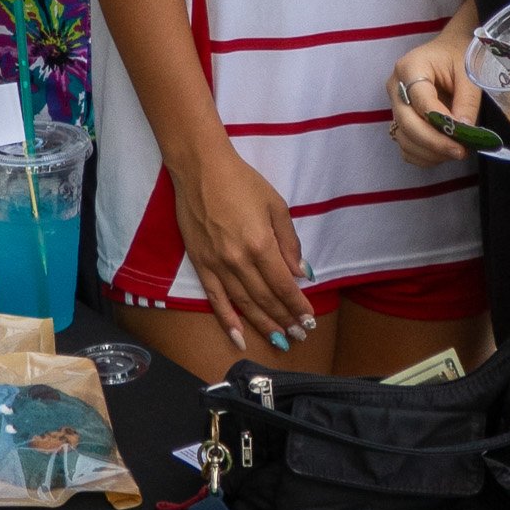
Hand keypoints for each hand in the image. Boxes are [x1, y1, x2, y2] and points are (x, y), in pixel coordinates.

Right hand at [170, 142, 312, 351]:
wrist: (200, 169)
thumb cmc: (242, 182)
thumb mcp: (276, 205)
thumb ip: (289, 241)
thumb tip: (301, 272)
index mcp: (260, 244)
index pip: (283, 285)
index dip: (297, 305)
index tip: (309, 319)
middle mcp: (239, 260)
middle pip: (266, 299)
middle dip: (285, 319)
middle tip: (300, 335)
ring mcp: (217, 265)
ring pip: (244, 304)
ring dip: (263, 324)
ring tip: (280, 340)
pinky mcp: (201, 264)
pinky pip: (215, 299)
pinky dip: (228, 321)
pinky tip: (239, 337)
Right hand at [387, 17, 481, 166]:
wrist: (450, 49)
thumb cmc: (459, 56)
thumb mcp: (469, 72)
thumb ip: (467, 101)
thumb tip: (465, 132)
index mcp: (410, 67)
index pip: (421, 101)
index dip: (441, 123)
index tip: (464, 137)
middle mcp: (396, 87)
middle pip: (407, 123)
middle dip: (435, 143)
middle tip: (461, 151)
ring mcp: (395, 105)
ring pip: (404, 139)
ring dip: (431, 152)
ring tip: (457, 151)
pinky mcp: (400, 120)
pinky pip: (406, 146)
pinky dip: (424, 156)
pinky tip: (444, 152)